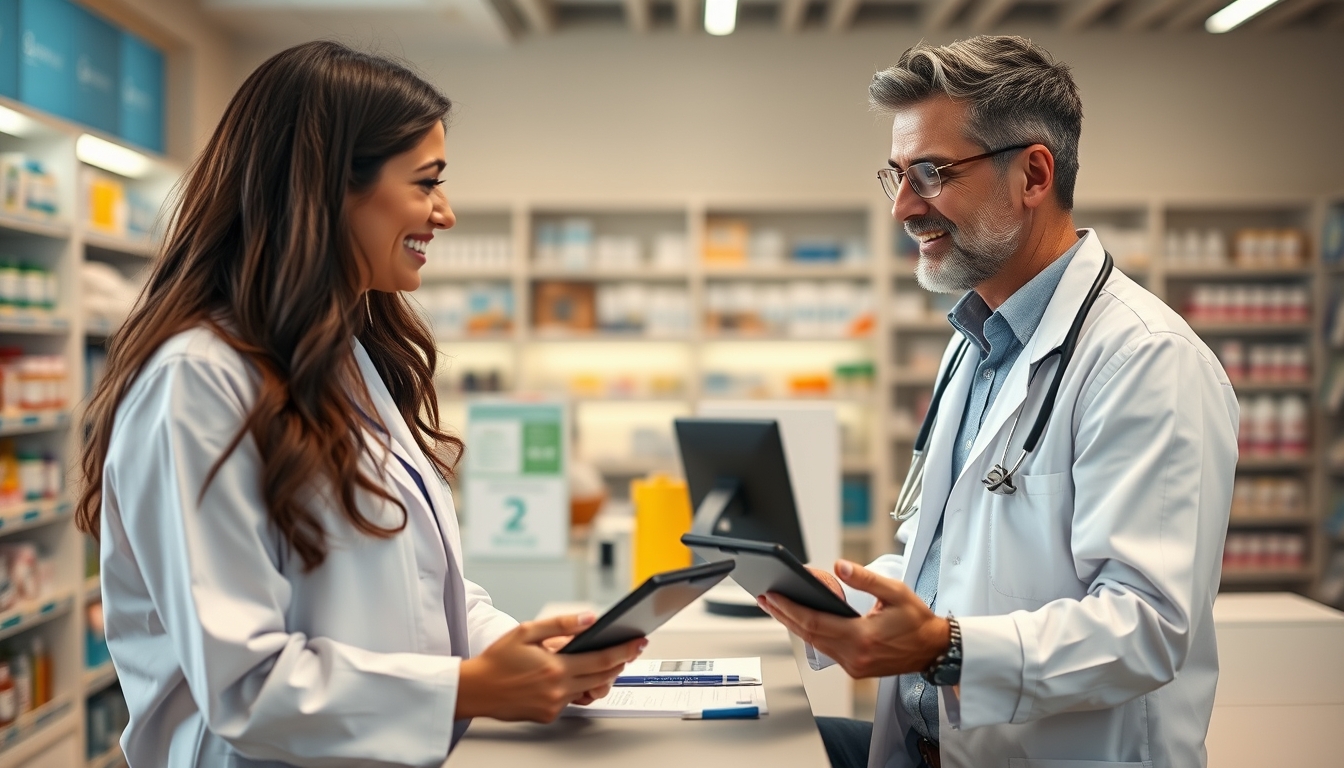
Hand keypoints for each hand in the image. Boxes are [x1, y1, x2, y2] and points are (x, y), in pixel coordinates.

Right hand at [458, 613, 646, 722]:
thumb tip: (589, 618)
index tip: (638, 642)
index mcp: (555, 667)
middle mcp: (558, 689)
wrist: (476, 689)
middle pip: (602, 676)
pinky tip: (575, 675)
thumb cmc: (497, 660)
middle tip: (629, 650)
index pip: (601, 659)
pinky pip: (573, 700)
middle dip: (619, 663)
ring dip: (601, 676)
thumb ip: (561, 624)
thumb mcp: (526, 631)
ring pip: (590, 690)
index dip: (624, 650)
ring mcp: (554, 704)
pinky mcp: (549, 714)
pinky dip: (579, 686)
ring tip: (605, 662)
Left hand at [759, 560, 949, 679]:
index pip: (814, 623)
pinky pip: (825, 649)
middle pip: (808, 635)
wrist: (933, 650)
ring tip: (776, 606)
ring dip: (794, 624)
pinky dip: (810, 634)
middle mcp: (854, 656)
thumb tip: (840, 566)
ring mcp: (853, 666)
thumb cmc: (917, 621)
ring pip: (814, 643)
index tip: (772, 596)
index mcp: (862, 638)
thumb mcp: (896, 593)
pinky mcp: (855, 668)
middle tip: (765, 598)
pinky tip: (801, 621)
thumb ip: (866, 579)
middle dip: (783, 615)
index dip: (789, 609)